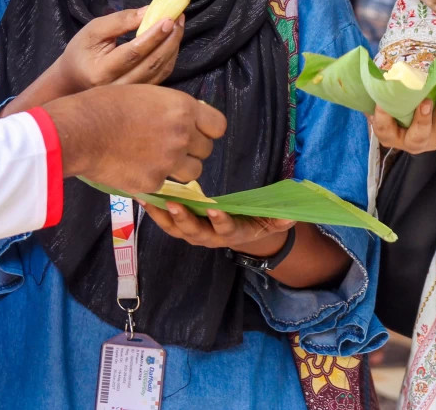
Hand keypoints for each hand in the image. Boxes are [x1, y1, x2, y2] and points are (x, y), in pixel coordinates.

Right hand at [42, 85, 226, 192]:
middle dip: (192, 149)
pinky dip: (156, 179)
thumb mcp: (147, 94)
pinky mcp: (154, 183)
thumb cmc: (107, 104)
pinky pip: (166, 185)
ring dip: (181, 169)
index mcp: (183, 108)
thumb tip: (186, 117)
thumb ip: (171, 108)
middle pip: (206, 151)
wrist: (81, 131)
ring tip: (160, 161)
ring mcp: (169, 161)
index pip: (218, 126)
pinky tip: (137, 168)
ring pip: (194, 173)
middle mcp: (182, 135)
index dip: (208, 129)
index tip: (197, 131)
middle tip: (173, 147)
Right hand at [63, 9, 183, 91]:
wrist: (74, 80)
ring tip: (178, 26)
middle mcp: (117, 88)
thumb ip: (119, 21)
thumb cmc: (81, 52)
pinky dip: (170, 57)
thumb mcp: (93, 31)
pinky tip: (172, 41)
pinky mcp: (140, 95)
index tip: (169, 19)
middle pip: (151, 63)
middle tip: (179, 19)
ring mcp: (130, 96)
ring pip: (160, 71)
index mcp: (101, 72)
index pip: (133, 53)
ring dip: (173, 47)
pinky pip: (162, 76)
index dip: (153, 36)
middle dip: (169, 39)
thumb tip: (148, 12)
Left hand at [141, 201, 295, 256]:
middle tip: (174, 204)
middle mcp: (210, 238)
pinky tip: (143, 197)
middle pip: (194, 232)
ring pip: (175, 229)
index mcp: (232, 234)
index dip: (221, 221)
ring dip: (162, 215)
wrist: (244, 236)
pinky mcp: (183, 228)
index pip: (226, 229)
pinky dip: (155, 212)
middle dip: (184, 219)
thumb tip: (292, 216)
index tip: (215, 209)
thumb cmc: (256, 223)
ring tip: (149, 199)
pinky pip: (166, 223)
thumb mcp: (271, 222)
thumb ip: (280, 220)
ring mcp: (194, 234)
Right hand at [371, 66, 435, 152]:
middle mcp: (416, 143)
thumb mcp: (383, 105)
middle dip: (424, 115)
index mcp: (392, 137)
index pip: (385, 129)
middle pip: (422, 131)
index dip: (383, 117)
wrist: (418, 124)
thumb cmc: (394, 111)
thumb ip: (381, 95)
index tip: (382, 104)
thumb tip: (383, 75)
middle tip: (426, 99)